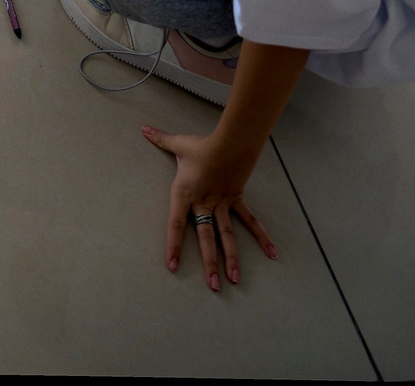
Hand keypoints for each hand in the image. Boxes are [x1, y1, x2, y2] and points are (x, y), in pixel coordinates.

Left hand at [144, 126, 277, 291]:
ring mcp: (223, 204)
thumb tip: (142, 128)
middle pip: (205, 237)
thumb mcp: (178, 144)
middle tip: (213, 286)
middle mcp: (204, 203)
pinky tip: (272, 253)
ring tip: (234, 280)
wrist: (230, 143)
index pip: (174, 224)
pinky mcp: (237, 199)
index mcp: (184, 194)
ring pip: (227, 236)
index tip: (172, 266)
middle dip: (209, 262)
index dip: (173, 245)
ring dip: (231, 258)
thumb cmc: (201, 146)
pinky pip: (250, 220)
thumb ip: (159, 139)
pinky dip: (261, 236)